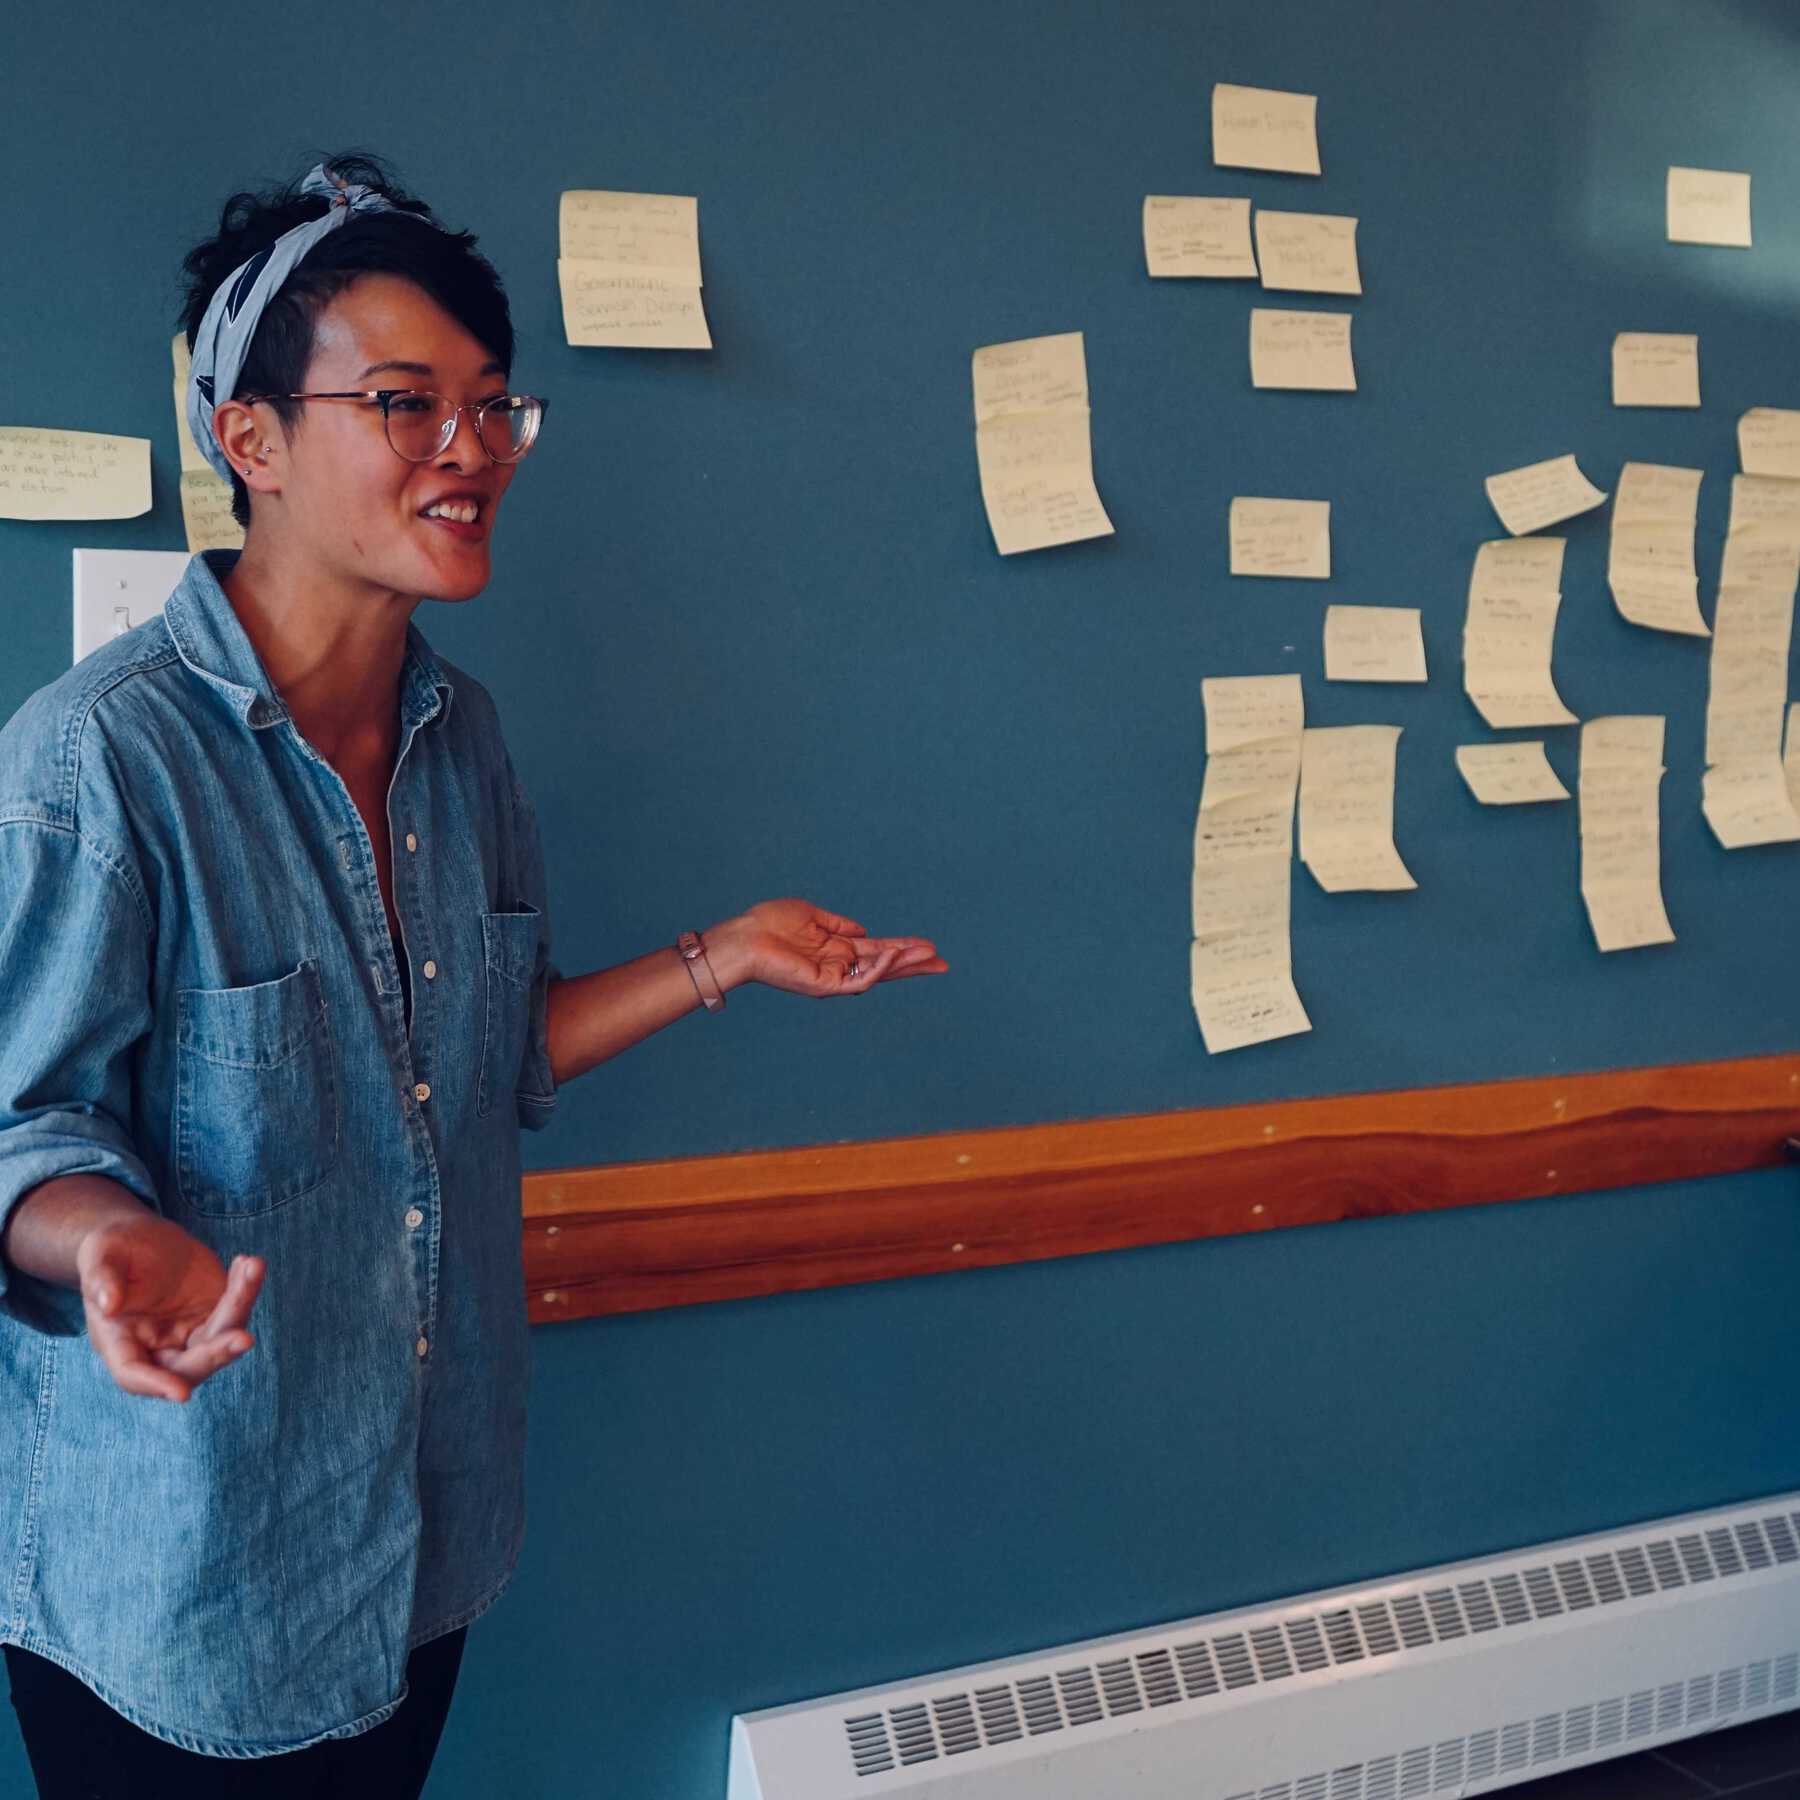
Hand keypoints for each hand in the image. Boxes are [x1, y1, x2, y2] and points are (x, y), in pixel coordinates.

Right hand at [76, 1216, 263, 1402]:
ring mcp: (188, 1334)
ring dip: (240, 1307)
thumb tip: (108, 1303)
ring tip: (251, 1269)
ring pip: (220, 1337)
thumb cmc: (112, 1250)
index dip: (156, 1385)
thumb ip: (101, 1277)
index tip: (181, 1394)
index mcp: (117, 1342)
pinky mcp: (213, 1316)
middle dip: (216, 1354)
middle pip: (188, 1367)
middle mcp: (155, 1347)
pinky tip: (250, 1265)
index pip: (133, 1374)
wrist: (141, 1240)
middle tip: (244, 1339)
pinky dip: (246, 1290)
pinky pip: (235, 1311)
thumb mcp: (100, 1254)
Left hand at [712, 898, 947, 998]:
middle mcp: (838, 966)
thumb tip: (863, 930)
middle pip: (885, 967)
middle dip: (914, 964)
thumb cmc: (768, 924)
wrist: (744, 937)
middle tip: (943, 963)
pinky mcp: (824, 986)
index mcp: (836, 950)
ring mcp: (833, 978)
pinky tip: (893, 954)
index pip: (877, 951)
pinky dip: (878, 968)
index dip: (903, 949)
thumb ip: (838, 924)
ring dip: (904, 965)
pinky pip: (859, 979)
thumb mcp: (810, 915)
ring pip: (877, 974)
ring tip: (930, 957)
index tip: (929, 947)